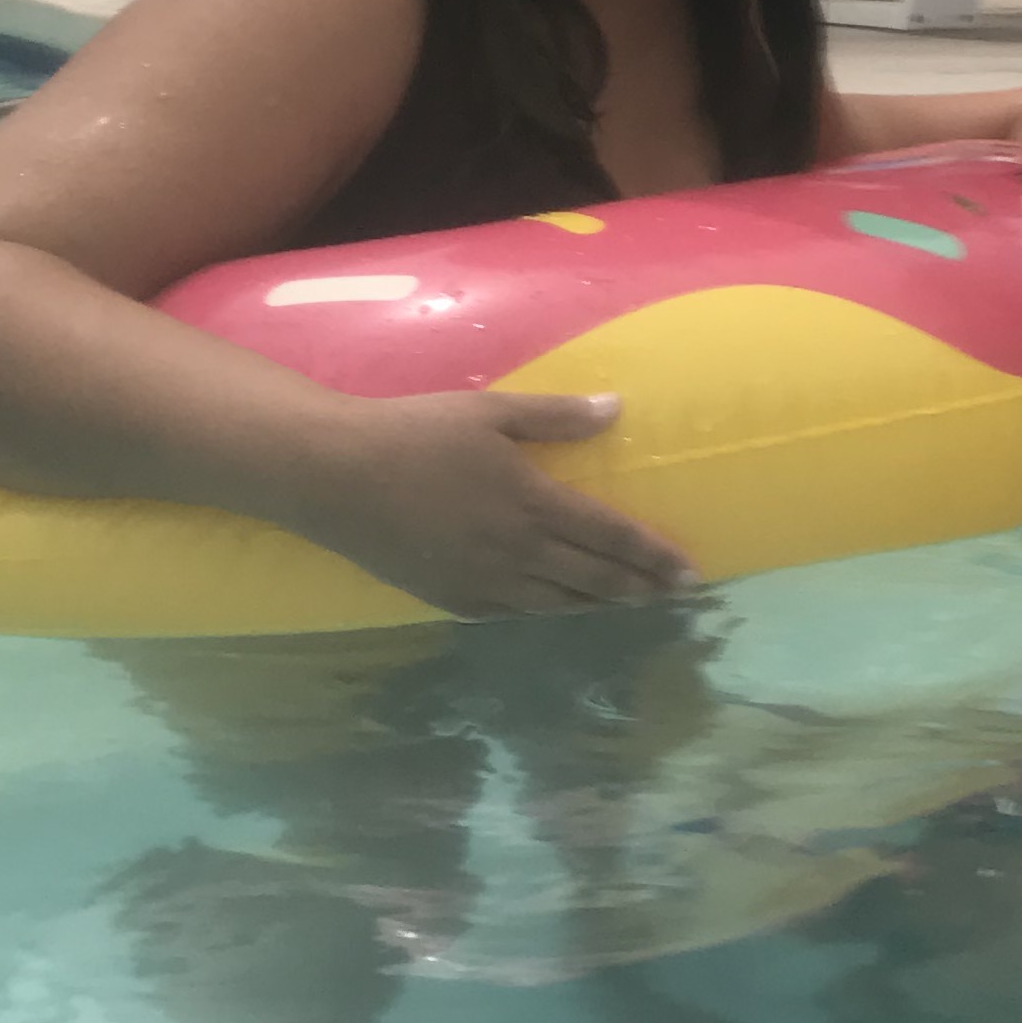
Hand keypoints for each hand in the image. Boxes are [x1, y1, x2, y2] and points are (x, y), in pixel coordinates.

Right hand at [300, 390, 693, 617]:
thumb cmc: (413, 432)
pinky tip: (559, 607)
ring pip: (558, 604)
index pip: (612, 537)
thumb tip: (616, 409)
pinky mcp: (452, 598)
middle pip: (594, 578)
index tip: (689, 572)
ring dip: (599, 604)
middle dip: (640, 588)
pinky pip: (514, 613)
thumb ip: (555, 416)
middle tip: (674, 595)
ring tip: (628, 602)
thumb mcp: (488, 411)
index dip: (654, 557)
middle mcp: (517, 551)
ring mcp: (484, 582)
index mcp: (532, 501)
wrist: (332, 476)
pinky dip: (547, 611)